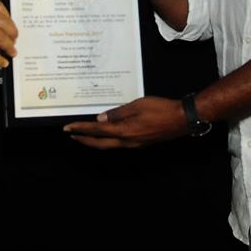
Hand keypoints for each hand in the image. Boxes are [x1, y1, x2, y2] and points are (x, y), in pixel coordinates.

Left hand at [63, 96, 186, 148]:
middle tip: (71, 135)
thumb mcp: (137, 105)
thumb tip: (101, 120)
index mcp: (124, 131)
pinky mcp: (140, 142)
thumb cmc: (161, 109)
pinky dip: (107, 140)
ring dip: (95, 141)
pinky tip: (107, 134)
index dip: (81, 130)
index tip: (68, 129)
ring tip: (85, 135)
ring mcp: (134, 144)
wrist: (181, 119)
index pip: (97, 131)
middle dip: (84, 140)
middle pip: (100, 143)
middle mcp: (127, 141)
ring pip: (109, 145)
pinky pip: (118, 143)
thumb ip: (118, 113)